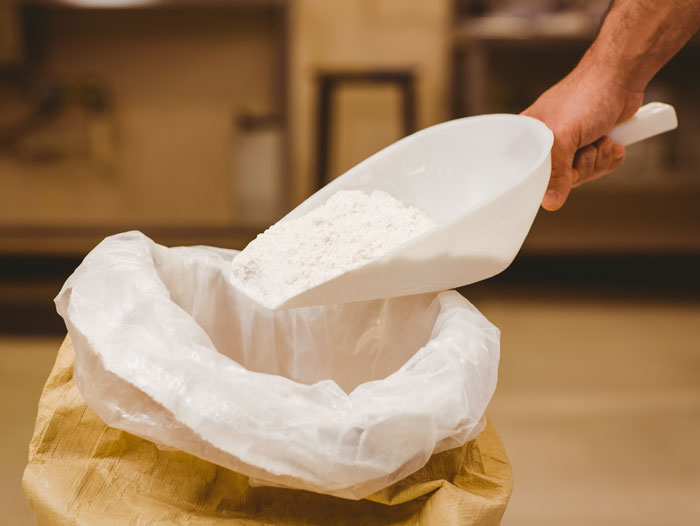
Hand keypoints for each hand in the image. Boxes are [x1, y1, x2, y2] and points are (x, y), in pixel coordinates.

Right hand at [522, 62, 643, 210]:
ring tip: (602, 141)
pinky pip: (599, 168)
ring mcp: (571, 145)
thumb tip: (550, 203)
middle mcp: (547, 144)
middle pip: (559, 181)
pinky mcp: (592, 145)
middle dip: (581, 169)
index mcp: (530, 140)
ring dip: (598, 162)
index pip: (530, 175)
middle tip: (587, 150)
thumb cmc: (586, 96)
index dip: (547, 182)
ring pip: (582, 176)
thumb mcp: (563, 136)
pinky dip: (609, 158)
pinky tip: (612, 142)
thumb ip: (555, 171)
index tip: (564, 174)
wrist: (621, 77)